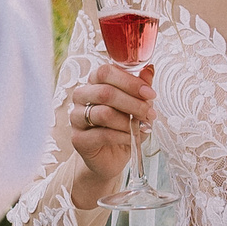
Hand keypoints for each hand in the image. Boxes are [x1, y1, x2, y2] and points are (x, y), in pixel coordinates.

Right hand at [64, 62, 154, 205]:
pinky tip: (132, 138)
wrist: (111, 156)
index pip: (105, 72)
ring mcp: (76, 118)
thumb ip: (140, 87)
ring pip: (104, 114)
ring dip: (128, 121)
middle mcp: (81, 97)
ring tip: (142, 127)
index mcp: (94, 82)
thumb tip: (149, 68)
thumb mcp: (136, 105)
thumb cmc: (123, 126)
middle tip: (150, 113)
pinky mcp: (78, 139)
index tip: (150, 93)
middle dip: (133, 103)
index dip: (129, 81)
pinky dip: (123, 137)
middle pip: (105, 92)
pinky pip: (103, 135)